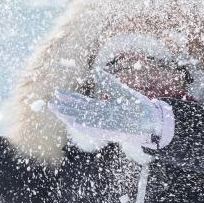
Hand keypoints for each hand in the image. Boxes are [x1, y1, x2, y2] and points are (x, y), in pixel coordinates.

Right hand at [48, 69, 173, 148]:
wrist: (154, 121)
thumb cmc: (138, 108)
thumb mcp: (121, 92)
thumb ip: (108, 83)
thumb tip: (95, 71)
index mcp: (103, 108)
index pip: (83, 102)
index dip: (70, 98)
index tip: (58, 92)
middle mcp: (102, 117)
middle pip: (79, 111)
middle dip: (65, 107)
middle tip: (49, 103)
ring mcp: (106, 124)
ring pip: (84, 120)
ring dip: (70, 117)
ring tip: (57, 112)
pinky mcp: (113, 131)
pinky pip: (96, 129)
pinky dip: (85, 126)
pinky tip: (75, 122)